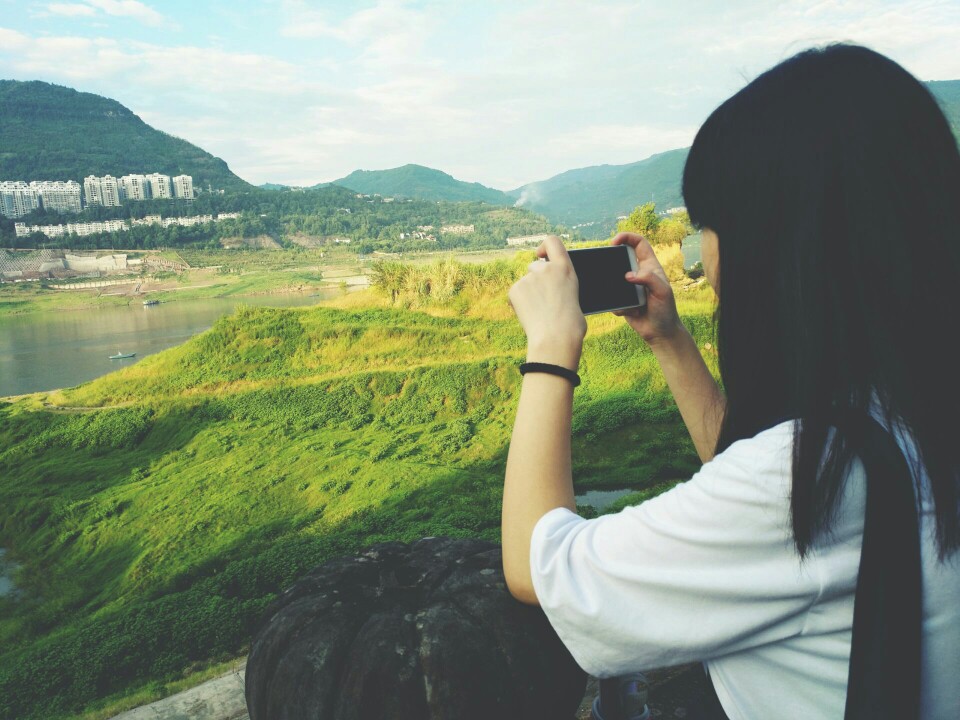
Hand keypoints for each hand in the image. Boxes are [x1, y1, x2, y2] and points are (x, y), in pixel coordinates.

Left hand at [507, 236, 586, 369]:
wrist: (556, 338)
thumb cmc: (570, 324)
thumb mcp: (574, 296)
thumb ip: (561, 285)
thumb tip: (552, 289)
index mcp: (565, 268)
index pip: (552, 242)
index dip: (544, 246)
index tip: (541, 254)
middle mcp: (546, 268)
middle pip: (534, 266)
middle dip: (536, 279)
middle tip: (542, 300)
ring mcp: (529, 278)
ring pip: (525, 283)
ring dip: (529, 294)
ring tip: (538, 313)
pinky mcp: (515, 289)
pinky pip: (515, 294)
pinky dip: (519, 303)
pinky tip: (529, 316)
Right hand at [610, 232, 683, 345]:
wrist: (659, 333)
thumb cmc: (666, 311)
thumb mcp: (663, 292)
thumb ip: (648, 278)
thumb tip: (628, 275)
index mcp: (650, 267)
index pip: (639, 243)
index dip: (627, 237)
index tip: (614, 242)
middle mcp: (639, 274)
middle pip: (622, 258)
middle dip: (613, 263)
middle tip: (609, 269)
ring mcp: (629, 287)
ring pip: (614, 279)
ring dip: (615, 289)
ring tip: (627, 300)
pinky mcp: (623, 300)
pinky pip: (612, 298)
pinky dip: (619, 306)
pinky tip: (632, 313)